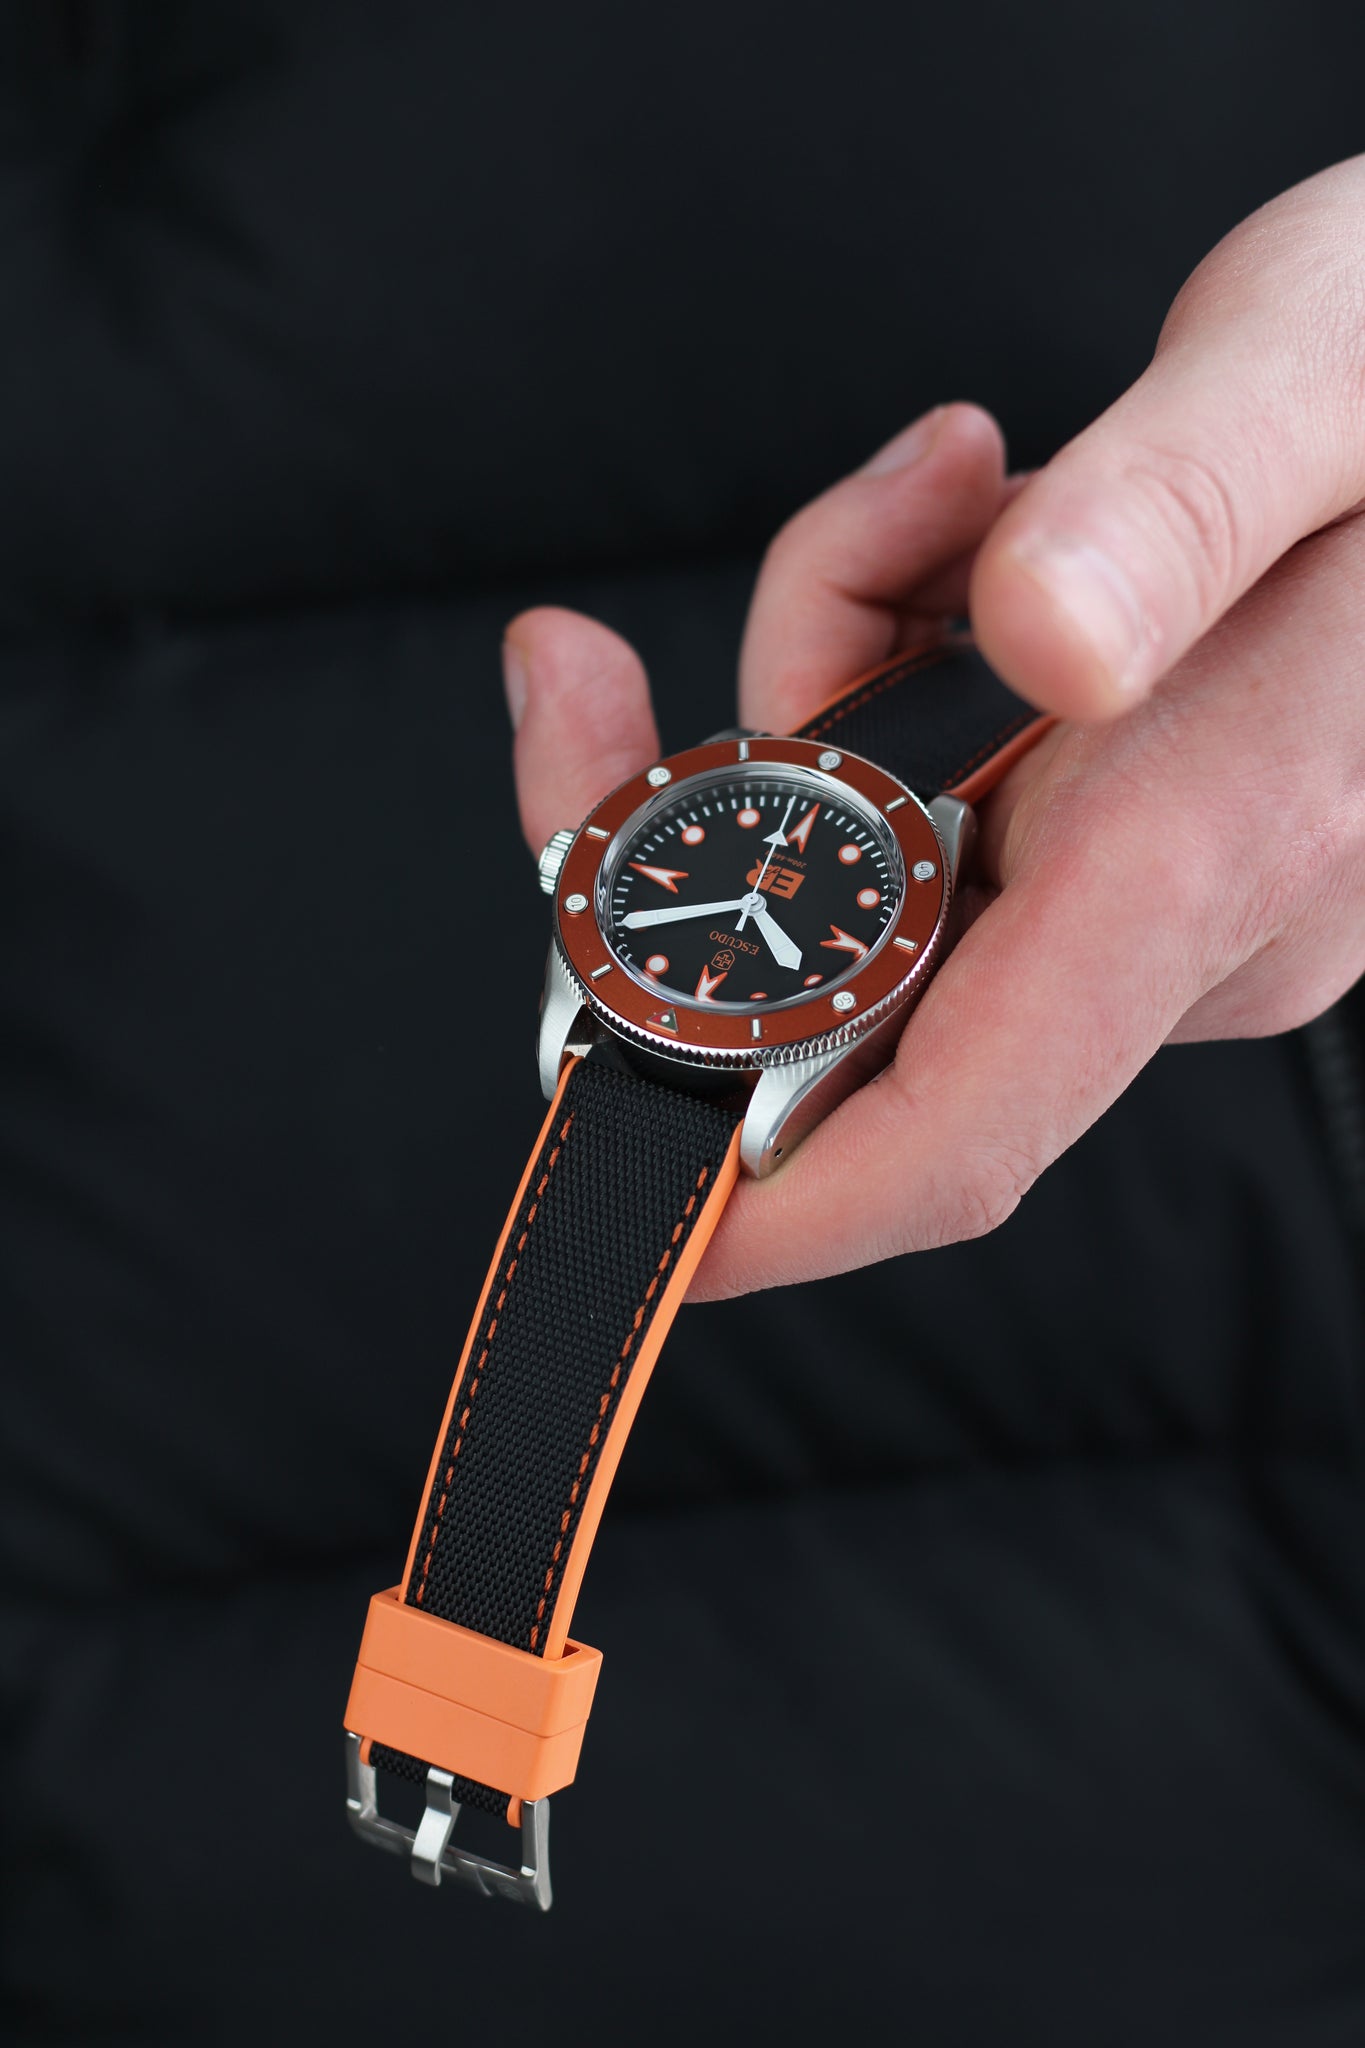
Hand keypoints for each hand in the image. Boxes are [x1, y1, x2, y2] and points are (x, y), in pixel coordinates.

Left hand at [504, 156, 1364, 1296]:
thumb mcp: (1323, 370)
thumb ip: (1180, 503)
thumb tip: (1041, 636)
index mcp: (1218, 841)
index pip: (950, 1132)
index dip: (755, 1200)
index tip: (601, 1173)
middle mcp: (1196, 929)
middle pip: (854, 983)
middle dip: (740, 796)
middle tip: (753, 597)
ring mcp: (1181, 910)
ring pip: (892, 884)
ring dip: (842, 691)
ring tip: (965, 496)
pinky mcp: (1170, 862)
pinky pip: (961, 832)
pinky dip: (910, 691)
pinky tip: (992, 549)